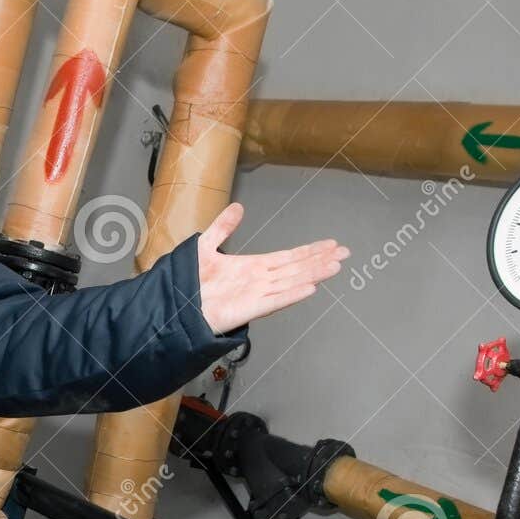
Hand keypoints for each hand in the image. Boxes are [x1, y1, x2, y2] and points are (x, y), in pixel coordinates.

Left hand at [195, 202, 348, 333]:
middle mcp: (259, 282)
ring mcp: (256, 296)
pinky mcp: (248, 310)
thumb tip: (238, 207)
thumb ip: (222, 227)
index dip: (310, 250)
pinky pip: (274, 301)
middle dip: (321, 260)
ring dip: (314, 274)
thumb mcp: (205, 247)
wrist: (174, 307)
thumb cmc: (188, 284)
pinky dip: (291, 294)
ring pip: (291, 282)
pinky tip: (310, 287)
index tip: (330, 244)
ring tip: (335, 266)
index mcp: (252, 268)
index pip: (288, 257)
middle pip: (297, 268)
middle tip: (345, 252)